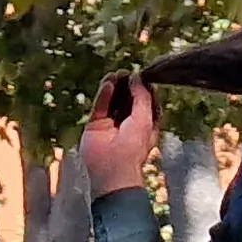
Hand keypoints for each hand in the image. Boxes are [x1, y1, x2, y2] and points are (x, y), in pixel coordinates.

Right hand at [83, 74, 156, 194]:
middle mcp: (128, 123)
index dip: (143, 87)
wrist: (112, 169)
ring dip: (114, 86)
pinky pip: (100, 105)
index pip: (145, 101)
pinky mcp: (96, 124)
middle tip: (126, 72)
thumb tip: (137, 78)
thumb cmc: (133, 149)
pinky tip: (108, 84)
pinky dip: (103, 94)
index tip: (142, 74)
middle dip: (127, 85)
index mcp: (145, 124)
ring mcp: (111, 123)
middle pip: (127, 97)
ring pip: (112, 100)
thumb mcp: (145, 118)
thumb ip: (142, 97)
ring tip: (115, 74)